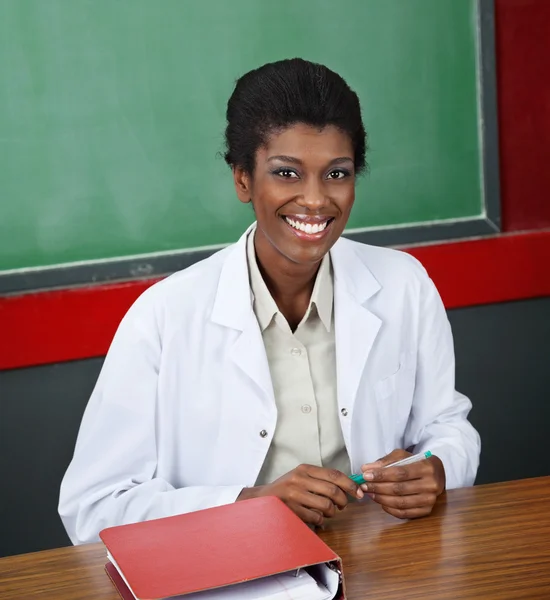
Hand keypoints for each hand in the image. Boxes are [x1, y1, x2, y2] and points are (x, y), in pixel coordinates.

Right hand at [237, 464, 363, 525]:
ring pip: (326, 505)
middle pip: (333, 491)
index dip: (350, 484)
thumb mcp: (301, 477)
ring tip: (328, 512)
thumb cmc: (286, 489)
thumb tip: (348, 486)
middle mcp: (299, 479)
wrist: (262, 500)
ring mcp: (294, 495)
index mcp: (305, 469)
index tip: (359, 492)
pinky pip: (316, 518)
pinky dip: (320, 520)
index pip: (334, 474)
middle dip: (343, 501)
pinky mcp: (292, 510)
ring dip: (332, 512)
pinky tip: (315, 517)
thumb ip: (321, 479)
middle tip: (343, 506)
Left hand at [360, 449, 445, 518]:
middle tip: (364, 486)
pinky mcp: (427, 511)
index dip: (381, 475)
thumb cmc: (416, 463)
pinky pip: (405, 513)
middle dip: (378, 487)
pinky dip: (390, 509)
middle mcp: (431, 485)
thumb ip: (385, 462)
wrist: (436, 473)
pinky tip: (381, 502)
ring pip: (401, 502)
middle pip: (399, 489)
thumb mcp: (402, 456)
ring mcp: (430, 500)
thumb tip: (366, 469)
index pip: (400, 472)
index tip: (366, 475)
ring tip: (370, 493)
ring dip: (382, 499)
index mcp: (426, 467)